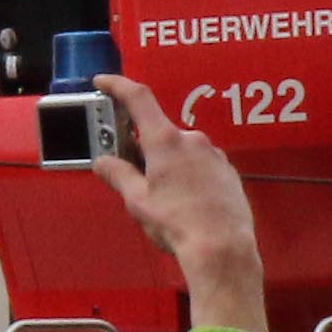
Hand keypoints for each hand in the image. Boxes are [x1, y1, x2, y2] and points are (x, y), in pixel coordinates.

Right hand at [84, 74, 268, 331]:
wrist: (222, 248)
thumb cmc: (177, 225)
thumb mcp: (138, 202)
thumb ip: (119, 176)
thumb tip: (103, 162)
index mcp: (166, 142)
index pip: (139, 99)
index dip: (118, 86)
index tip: (104, 82)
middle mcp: (193, 141)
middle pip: (160, 133)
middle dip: (144, 148)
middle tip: (133, 172)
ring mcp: (215, 156)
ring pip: (183, 152)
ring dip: (169, 165)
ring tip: (164, 199)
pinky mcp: (229, 173)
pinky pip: (202, 167)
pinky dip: (190, 177)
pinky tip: (187, 204)